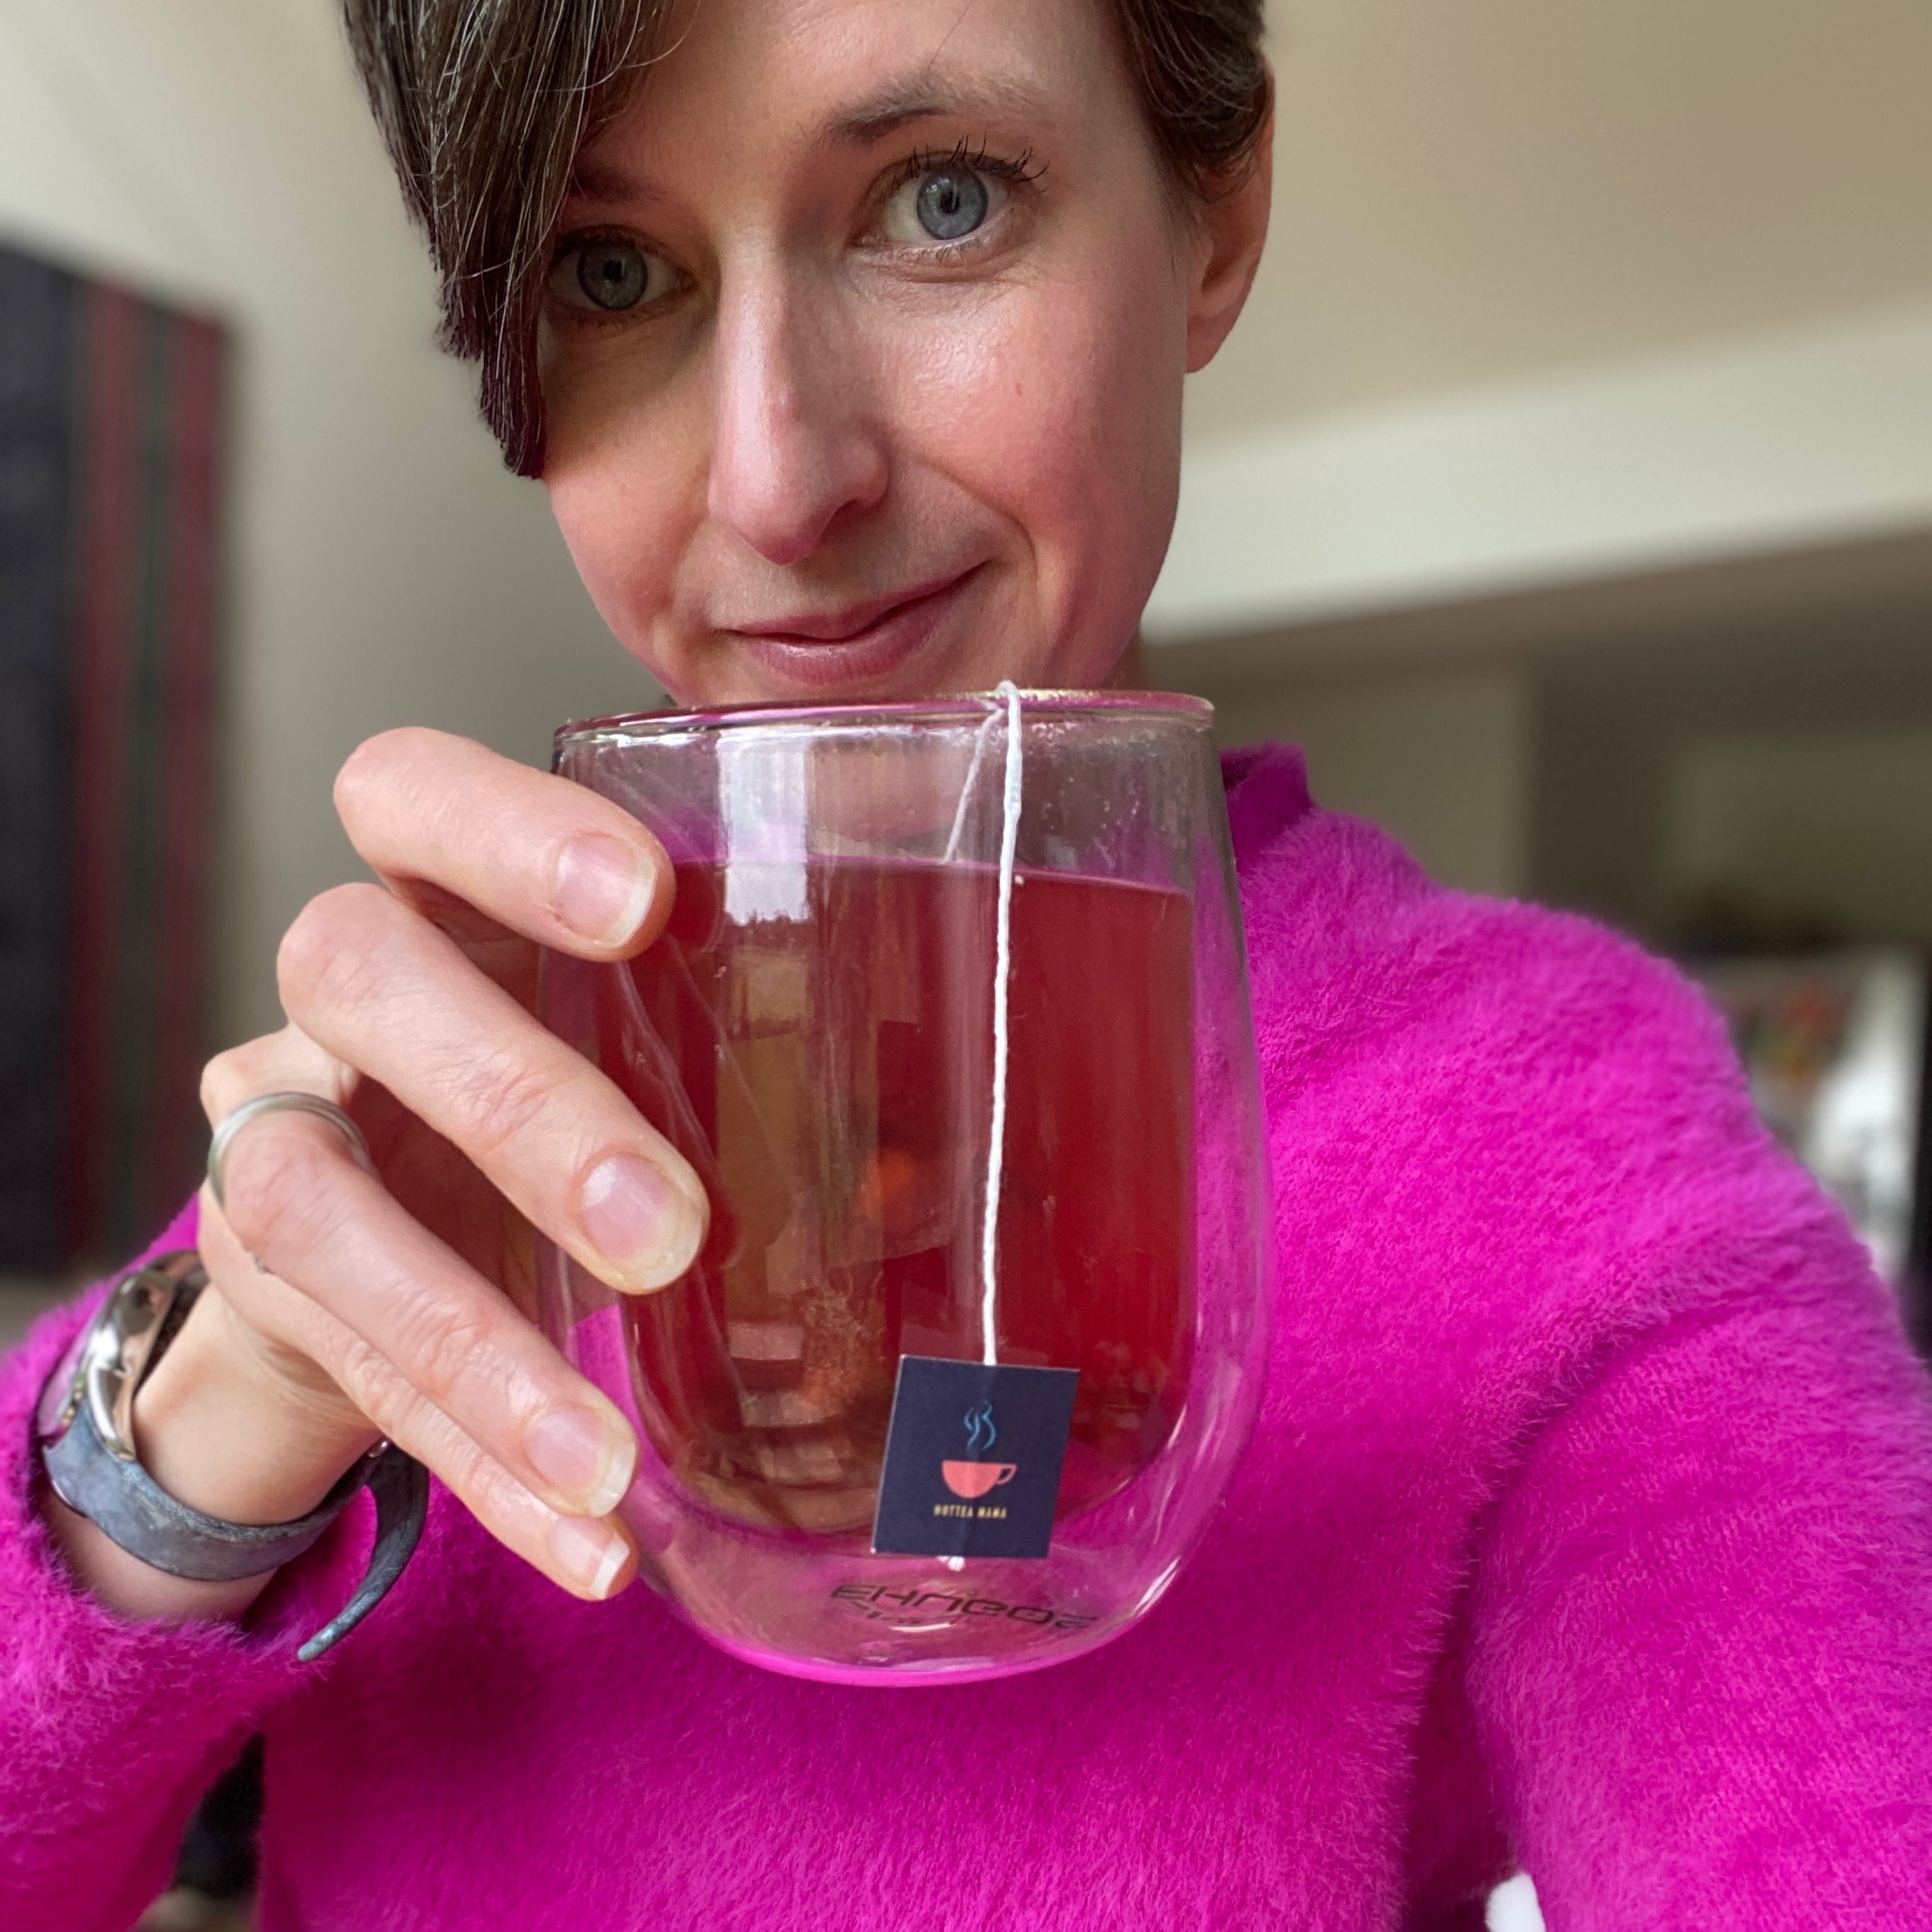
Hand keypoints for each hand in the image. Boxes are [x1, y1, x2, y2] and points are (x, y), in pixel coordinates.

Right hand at [53, 729, 706, 1621]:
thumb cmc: (573, 1080)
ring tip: (604, 1450)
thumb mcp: (651, 1035)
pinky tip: (590, 1544)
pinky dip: (478, 1469)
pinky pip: (349, 1374)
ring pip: (307, 1195)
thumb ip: (770, 1045)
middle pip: (349, 970)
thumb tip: (968, 1145)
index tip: (643, 899)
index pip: (407, 789)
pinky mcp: (269, 1285)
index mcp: (444, 892)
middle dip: (510, 1097)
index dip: (501, 828)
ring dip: (471, 1333)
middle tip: (666, 1227)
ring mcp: (283, 1130)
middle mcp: (342, 992)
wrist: (386, 1220)